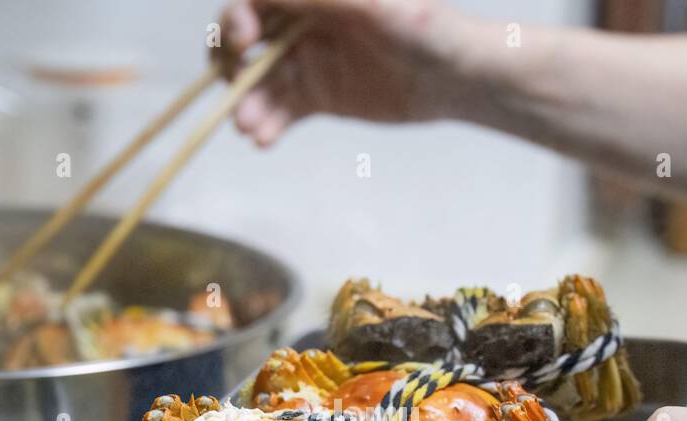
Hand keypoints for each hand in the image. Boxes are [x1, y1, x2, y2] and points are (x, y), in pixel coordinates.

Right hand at [215, 0, 467, 144]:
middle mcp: (302, 24)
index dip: (236, 20)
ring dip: (247, 103)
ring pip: (260, 82)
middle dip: (231, 67)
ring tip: (249, 127)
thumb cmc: (424, 27)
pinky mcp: (318, 97)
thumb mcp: (371, 6)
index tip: (243, 43)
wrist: (456, 76)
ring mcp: (307, 62)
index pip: (255, 1)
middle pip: (245, 42)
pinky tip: (264, 140)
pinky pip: (282, 111)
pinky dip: (268, 125)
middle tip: (233, 91)